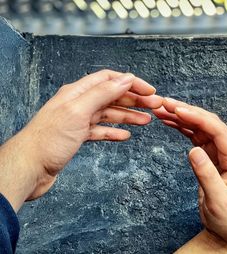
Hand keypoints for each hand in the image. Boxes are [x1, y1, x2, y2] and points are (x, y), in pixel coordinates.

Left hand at [0, 70, 162, 210]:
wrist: (29, 168)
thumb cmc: (48, 140)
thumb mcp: (78, 111)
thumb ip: (103, 93)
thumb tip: (126, 79)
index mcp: (77, 92)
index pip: (110, 80)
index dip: (131, 83)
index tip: (149, 91)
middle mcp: (78, 104)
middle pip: (112, 97)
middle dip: (134, 101)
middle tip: (154, 106)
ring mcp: (78, 121)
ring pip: (109, 114)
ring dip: (128, 116)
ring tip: (146, 121)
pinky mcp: (77, 137)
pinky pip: (100, 131)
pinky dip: (114, 132)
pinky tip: (125, 135)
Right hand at [153, 98, 226, 252]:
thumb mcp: (219, 201)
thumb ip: (207, 175)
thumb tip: (193, 150)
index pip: (217, 130)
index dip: (197, 117)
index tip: (176, 109)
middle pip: (208, 124)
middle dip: (187, 112)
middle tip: (164, 104)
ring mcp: (221, 154)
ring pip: (200, 129)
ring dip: (182, 118)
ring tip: (161, 110)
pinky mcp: (211, 159)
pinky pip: (196, 138)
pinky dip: (183, 129)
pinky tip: (171, 122)